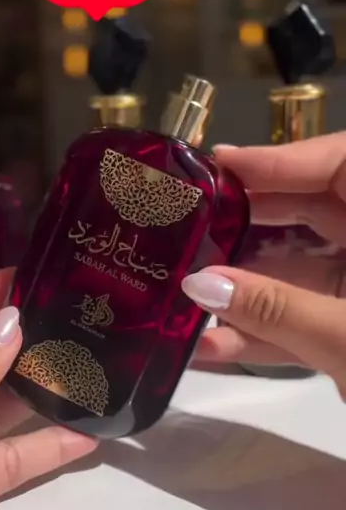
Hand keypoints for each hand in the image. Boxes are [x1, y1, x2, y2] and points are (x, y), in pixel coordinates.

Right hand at [181, 133, 345, 393]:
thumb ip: (277, 311)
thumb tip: (198, 283)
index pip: (341, 164)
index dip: (276, 161)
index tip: (213, 167)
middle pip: (315, 214)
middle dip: (247, 227)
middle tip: (184, 226)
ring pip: (307, 274)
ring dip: (246, 293)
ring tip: (178, 294)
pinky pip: (312, 322)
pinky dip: (268, 336)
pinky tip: (210, 347)